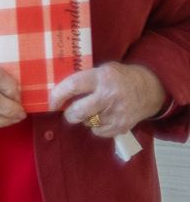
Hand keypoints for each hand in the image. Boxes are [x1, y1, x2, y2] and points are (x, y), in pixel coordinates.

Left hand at [49, 62, 166, 137]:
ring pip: (86, 123)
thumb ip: (84, 78)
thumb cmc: (120, 78)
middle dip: (69, 114)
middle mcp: (108, 96)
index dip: (57, 96)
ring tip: (94, 110)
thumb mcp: (103, 69)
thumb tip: (57, 89)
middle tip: (71, 111)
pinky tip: (104, 117)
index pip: (72, 86)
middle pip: (77, 112)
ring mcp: (116, 113)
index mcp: (101, 78)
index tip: (50, 104)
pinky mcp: (121, 126)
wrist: (151, 90)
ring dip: (85, 119)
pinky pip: (97, 132)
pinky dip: (96, 127)